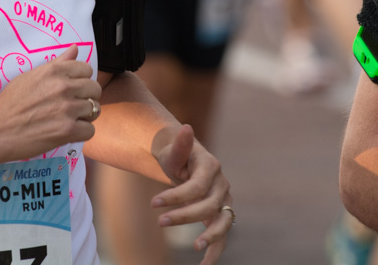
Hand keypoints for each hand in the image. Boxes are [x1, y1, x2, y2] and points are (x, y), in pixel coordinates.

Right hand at [0, 45, 101, 162]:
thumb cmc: (10, 103)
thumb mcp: (31, 76)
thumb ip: (57, 63)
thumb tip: (75, 48)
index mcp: (55, 71)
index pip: (87, 69)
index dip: (82, 79)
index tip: (74, 88)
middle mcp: (63, 87)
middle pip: (94, 89)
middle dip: (88, 97)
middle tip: (74, 105)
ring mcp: (67, 109)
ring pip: (94, 109)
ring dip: (85, 116)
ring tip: (70, 119)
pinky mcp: (67, 130)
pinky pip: (90, 130)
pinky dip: (81, 132)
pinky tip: (68, 131)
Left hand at [152, 125, 233, 264]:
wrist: (185, 163)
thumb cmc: (175, 156)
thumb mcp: (173, 150)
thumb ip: (180, 144)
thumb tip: (186, 128)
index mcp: (211, 166)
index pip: (196, 186)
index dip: (176, 197)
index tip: (153, 204)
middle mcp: (222, 184)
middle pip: (208, 205)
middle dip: (184, 216)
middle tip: (160, 222)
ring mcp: (224, 200)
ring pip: (223, 222)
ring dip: (210, 236)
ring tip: (195, 246)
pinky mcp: (221, 214)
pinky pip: (222, 234)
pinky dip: (216, 250)